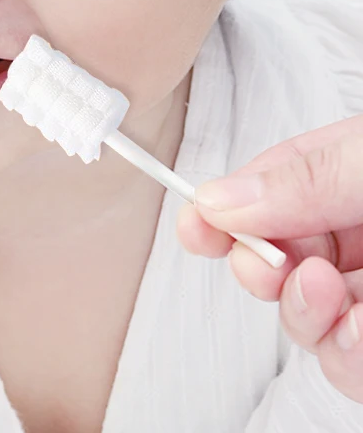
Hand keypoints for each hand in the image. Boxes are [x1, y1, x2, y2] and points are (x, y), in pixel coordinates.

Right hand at [177, 115, 362, 401]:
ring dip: (302, 318)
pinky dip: (345, 356)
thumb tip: (217, 199)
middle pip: (269, 262)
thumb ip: (304, 178)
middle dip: (259, 270)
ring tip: (333, 301)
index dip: (217, 214)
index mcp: (339, 181)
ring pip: (303, 321)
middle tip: (274, 268)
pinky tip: (359, 333)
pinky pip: (348, 364)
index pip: (258, 196)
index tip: (196, 230)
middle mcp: (350, 239)